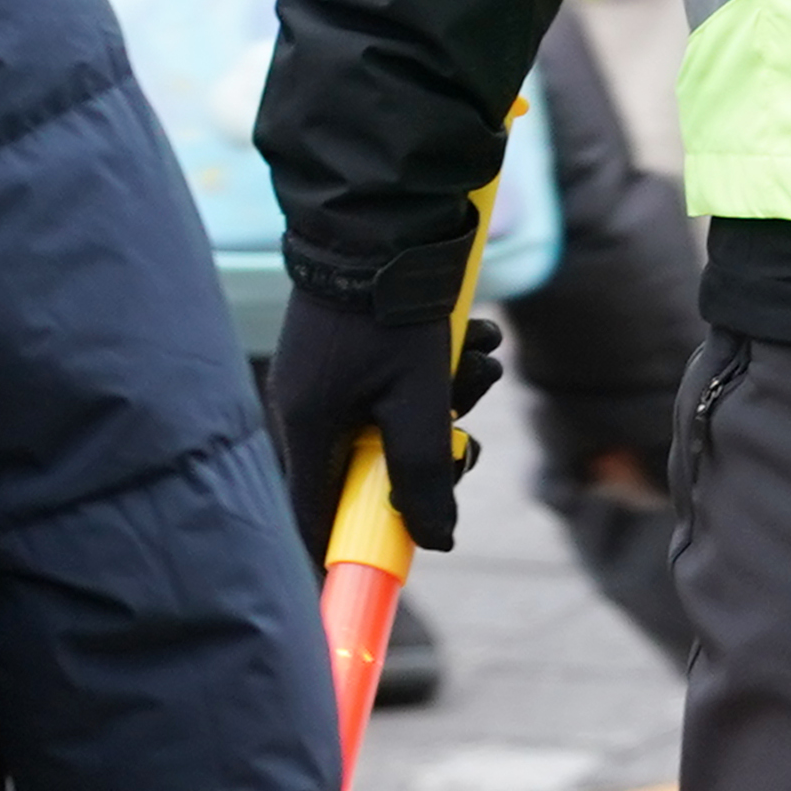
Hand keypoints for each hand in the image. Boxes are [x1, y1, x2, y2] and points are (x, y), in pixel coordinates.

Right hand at [262, 287, 506, 560]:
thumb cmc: (387, 315)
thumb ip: (426, 475)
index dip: (351, 547)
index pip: (316, 514)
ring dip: (451, 397)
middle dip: (434, 450)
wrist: (374, 221)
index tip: (386, 569)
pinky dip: (439, 367)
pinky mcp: (349, 345)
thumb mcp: (418, 403)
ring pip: (396, 417)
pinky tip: (472, 335)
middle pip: (374, 464)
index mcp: (309, 426)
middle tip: (469, 433)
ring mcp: (327, 373)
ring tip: (481, 355)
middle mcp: (310, 404)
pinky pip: (396, 379)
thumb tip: (436, 540)